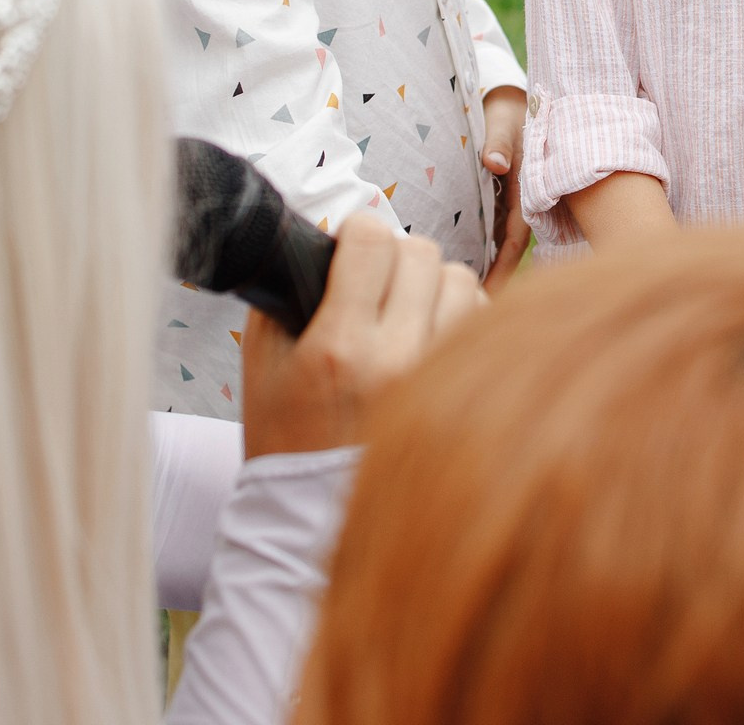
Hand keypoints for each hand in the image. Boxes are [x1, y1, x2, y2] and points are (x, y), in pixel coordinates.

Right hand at [239, 216, 483, 457]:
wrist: (311, 512)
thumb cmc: (283, 434)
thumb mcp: (262, 362)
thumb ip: (288, 294)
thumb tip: (323, 241)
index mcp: (339, 348)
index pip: (373, 242)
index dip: (358, 231)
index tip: (350, 242)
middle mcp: (395, 360)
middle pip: (422, 254)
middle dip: (394, 255)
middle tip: (375, 278)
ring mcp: (435, 379)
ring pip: (461, 281)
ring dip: (433, 283)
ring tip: (407, 305)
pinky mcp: (463, 394)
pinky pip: (481, 321)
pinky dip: (460, 315)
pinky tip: (432, 332)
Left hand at [481, 86, 528, 290]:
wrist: (510, 99)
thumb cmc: (506, 110)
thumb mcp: (503, 121)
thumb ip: (498, 141)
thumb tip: (495, 164)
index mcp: (527, 189)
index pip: (514, 239)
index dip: (502, 268)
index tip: (486, 295)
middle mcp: (522, 203)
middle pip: (508, 252)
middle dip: (494, 281)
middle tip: (471, 315)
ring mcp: (512, 204)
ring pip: (500, 246)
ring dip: (487, 270)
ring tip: (465, 303)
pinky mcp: (502, 201)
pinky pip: (494, 234)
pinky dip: (483, 252)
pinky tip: (465, 271)